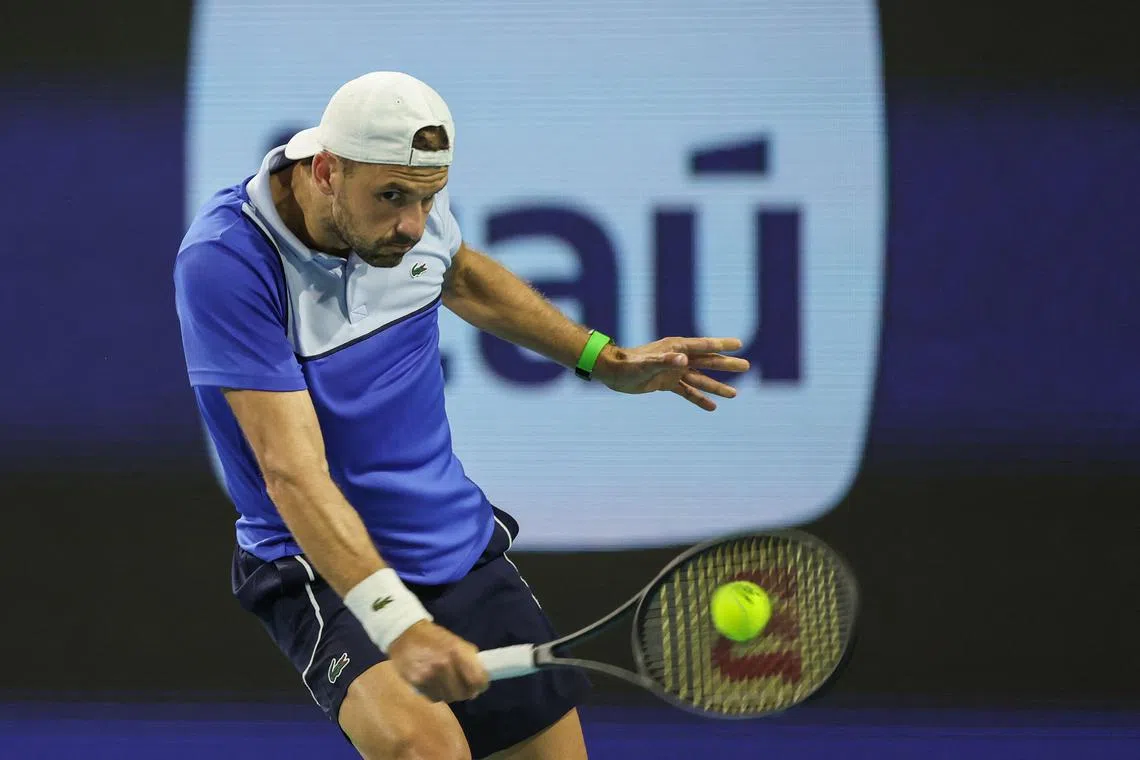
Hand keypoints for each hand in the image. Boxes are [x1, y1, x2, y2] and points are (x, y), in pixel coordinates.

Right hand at [387, 620, 488, 702]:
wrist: (404, 633)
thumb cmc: (434, 637)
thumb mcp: (455, 641)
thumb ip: (469, 660)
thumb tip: (479, 684)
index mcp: (457, 651)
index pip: (477, 679)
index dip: (481, 684)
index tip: (479, 685)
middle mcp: (444, 664)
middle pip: (463, 693)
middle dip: (466, 691)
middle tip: (462, 685)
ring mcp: (429, 675)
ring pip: (449, 698)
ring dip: (450, 693)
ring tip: (446, 682)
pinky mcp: (417, 682)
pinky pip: (434, 698)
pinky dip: (437, 694)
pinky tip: (434, 683)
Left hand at [593, 337, 749, 410]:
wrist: (612, 372)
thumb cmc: (628, 365)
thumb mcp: (647, 364)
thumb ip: (665, 361)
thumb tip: (684, 360)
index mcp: (676, 348)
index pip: (703, 346)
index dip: (721, 345)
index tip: (739, 344)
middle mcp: (678, 358)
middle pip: (707, 362)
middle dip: (726, 365)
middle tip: (746, 366)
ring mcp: (673, 371)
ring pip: (700, 379)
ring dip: (716, 386)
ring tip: (735, 394)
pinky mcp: (666, 383)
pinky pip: (687, 392)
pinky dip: (699, 399)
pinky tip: (713, 407)